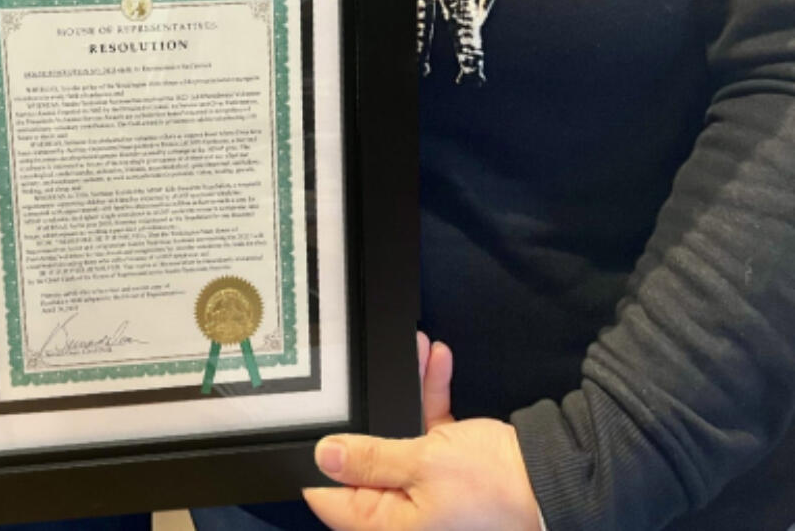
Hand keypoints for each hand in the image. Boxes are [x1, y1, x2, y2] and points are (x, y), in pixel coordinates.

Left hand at [304, 335, 542, 530]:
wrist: (553, 480)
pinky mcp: (452, 470)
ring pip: (401, 435)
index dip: (317, 462)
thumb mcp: (423, 464)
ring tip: (411, 348)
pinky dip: (432, 396)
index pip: (333, 500)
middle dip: (369, 411)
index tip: (307, 420)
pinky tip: (437, 358)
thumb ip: (372, 459)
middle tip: (362, 370)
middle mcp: (406, 513)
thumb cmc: (491, 485)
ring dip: (407, 391)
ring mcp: (430, 490)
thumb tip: (324, 457)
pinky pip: (430, 429)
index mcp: (390, 526)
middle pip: (368, 460)